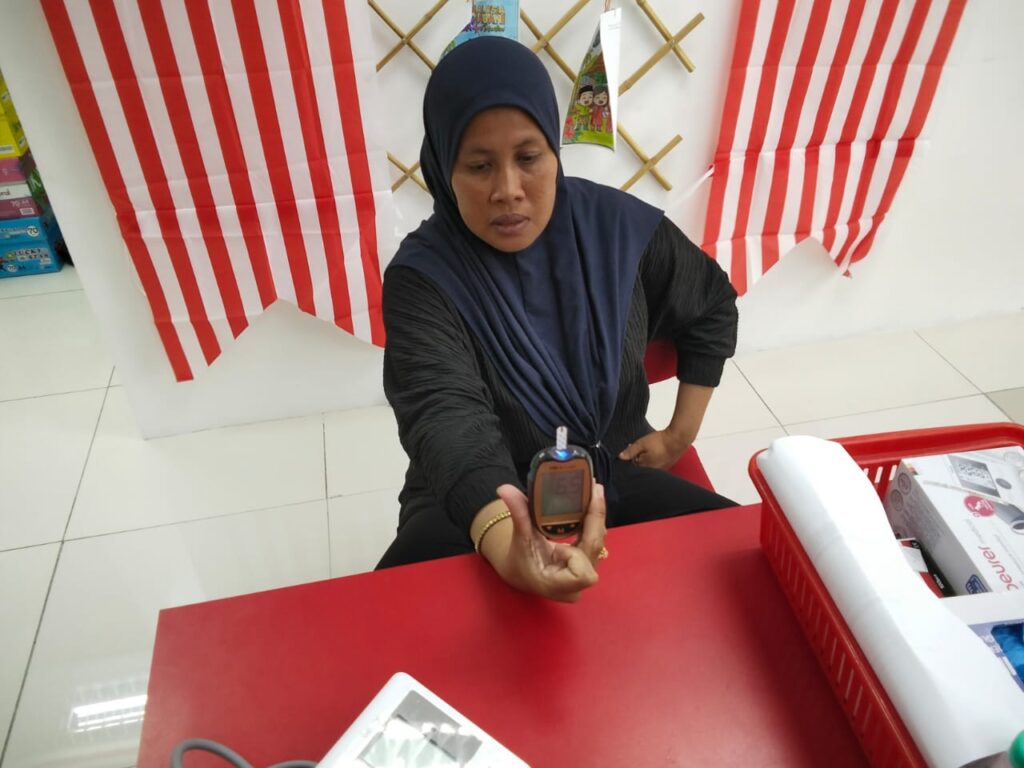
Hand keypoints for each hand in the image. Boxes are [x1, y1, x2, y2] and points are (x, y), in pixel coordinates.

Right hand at [484, 483, 606, 602]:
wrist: (521, 572)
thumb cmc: (518, 561)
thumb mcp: (519, 539)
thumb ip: (518, 514)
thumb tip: (504, 489)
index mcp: (558, 585)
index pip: (581, 573)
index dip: (576, 555)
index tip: (565, 535)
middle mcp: (577, 583)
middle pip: (594, 549)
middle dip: (595, 518)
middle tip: (594, 488)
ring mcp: (585, 573)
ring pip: (597, 542)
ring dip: (596, 517)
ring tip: (594, 490)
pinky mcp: (588, 562)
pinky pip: (595, 539)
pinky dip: (592, 521)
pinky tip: (592, 501)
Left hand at [618, 430, 689, 469]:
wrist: (679, 439)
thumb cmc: (660, 441)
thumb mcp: (641, 443)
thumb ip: (630, 451)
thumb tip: (620, 457)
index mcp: (645, 467)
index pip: (632, 466)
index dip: (630, 457)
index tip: (632, 449)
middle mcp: (654, 471)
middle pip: (641, 466)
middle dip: (639, 457)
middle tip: (641, 447)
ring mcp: (662, 469)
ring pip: (649, 464)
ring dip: (647, 458)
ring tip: (650, 448)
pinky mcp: (668, 465)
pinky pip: (657, 463)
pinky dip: (655, 458)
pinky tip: (656, 451)